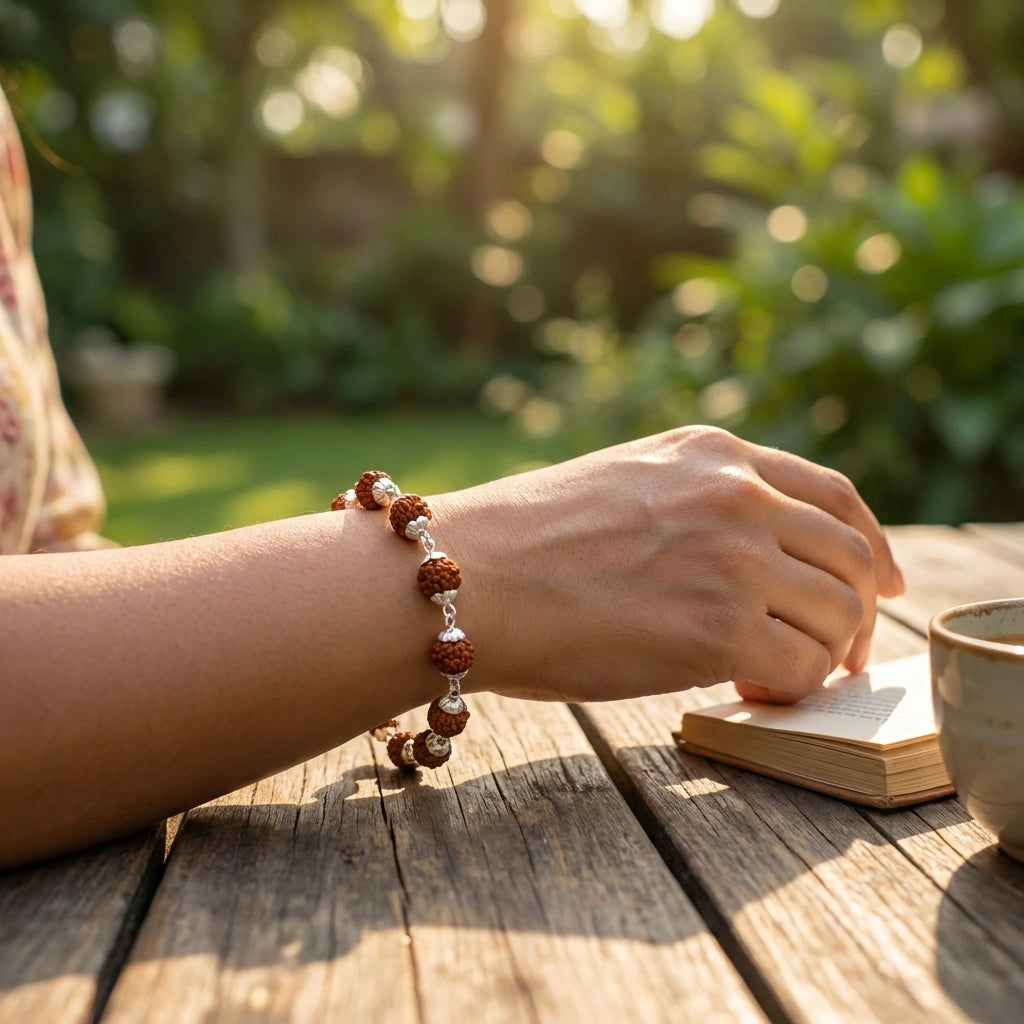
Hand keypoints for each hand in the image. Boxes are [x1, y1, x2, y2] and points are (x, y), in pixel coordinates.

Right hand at [438, 426, 903, 704]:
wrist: (469, 575)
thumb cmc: (525, 542)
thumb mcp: (625, 483)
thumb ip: (697, 502)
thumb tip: (750, 560)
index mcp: (712, 454)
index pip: (834, 494)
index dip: (871, 541)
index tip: (883, 581)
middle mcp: (737, 495)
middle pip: (851, 556)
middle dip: (859, 611)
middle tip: (840, 652)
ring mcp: (734, 557)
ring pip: (837, 615)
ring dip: (819, 653)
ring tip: (771, 672)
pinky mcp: (720, 626)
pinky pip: (802, 667)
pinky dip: (789, 687)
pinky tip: (743, 688)